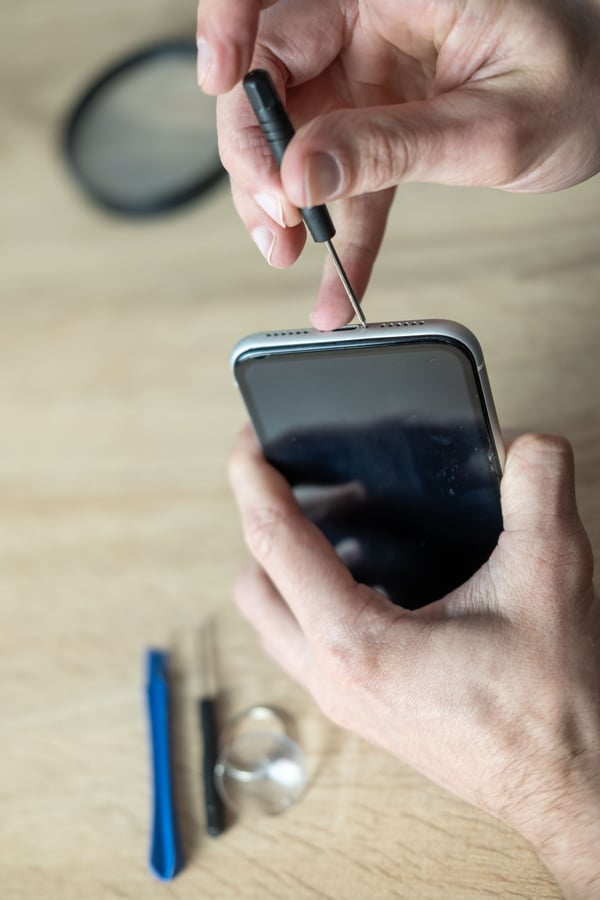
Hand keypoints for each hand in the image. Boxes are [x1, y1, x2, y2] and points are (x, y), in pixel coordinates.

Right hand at [196, 0, 599, 327]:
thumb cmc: (579, 85)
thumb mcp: (488, 127)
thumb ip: (390, 148)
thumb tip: (301, 172)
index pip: (283, 8)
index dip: (232, 35)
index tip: (218, 85)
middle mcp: (371, 27)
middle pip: (273, 80)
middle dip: (257, 154)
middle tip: (273, 219)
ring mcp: (371, 80)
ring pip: (293, 138)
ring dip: (283, 202)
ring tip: (290, 252)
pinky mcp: (381, 126)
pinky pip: (344, 179)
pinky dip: (336, 232)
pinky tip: (331, 281)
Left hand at [229, 428, 599, 897]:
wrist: (572, 786)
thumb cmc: (555, 710)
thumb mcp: (550, 579)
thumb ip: (536, 492)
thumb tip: (525, 444)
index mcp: (359, 645)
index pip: (276, 544)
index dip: (254, 481)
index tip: (248, 441)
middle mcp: (336, 678)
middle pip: (255, 586)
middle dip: (259, 523)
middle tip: (285, 479)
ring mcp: (346, 699)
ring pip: (274, 621)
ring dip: (281, 566)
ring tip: (324, 518)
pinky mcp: (365, 708)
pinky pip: (306, 644)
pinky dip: (311, 599)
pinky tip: (365, 574)